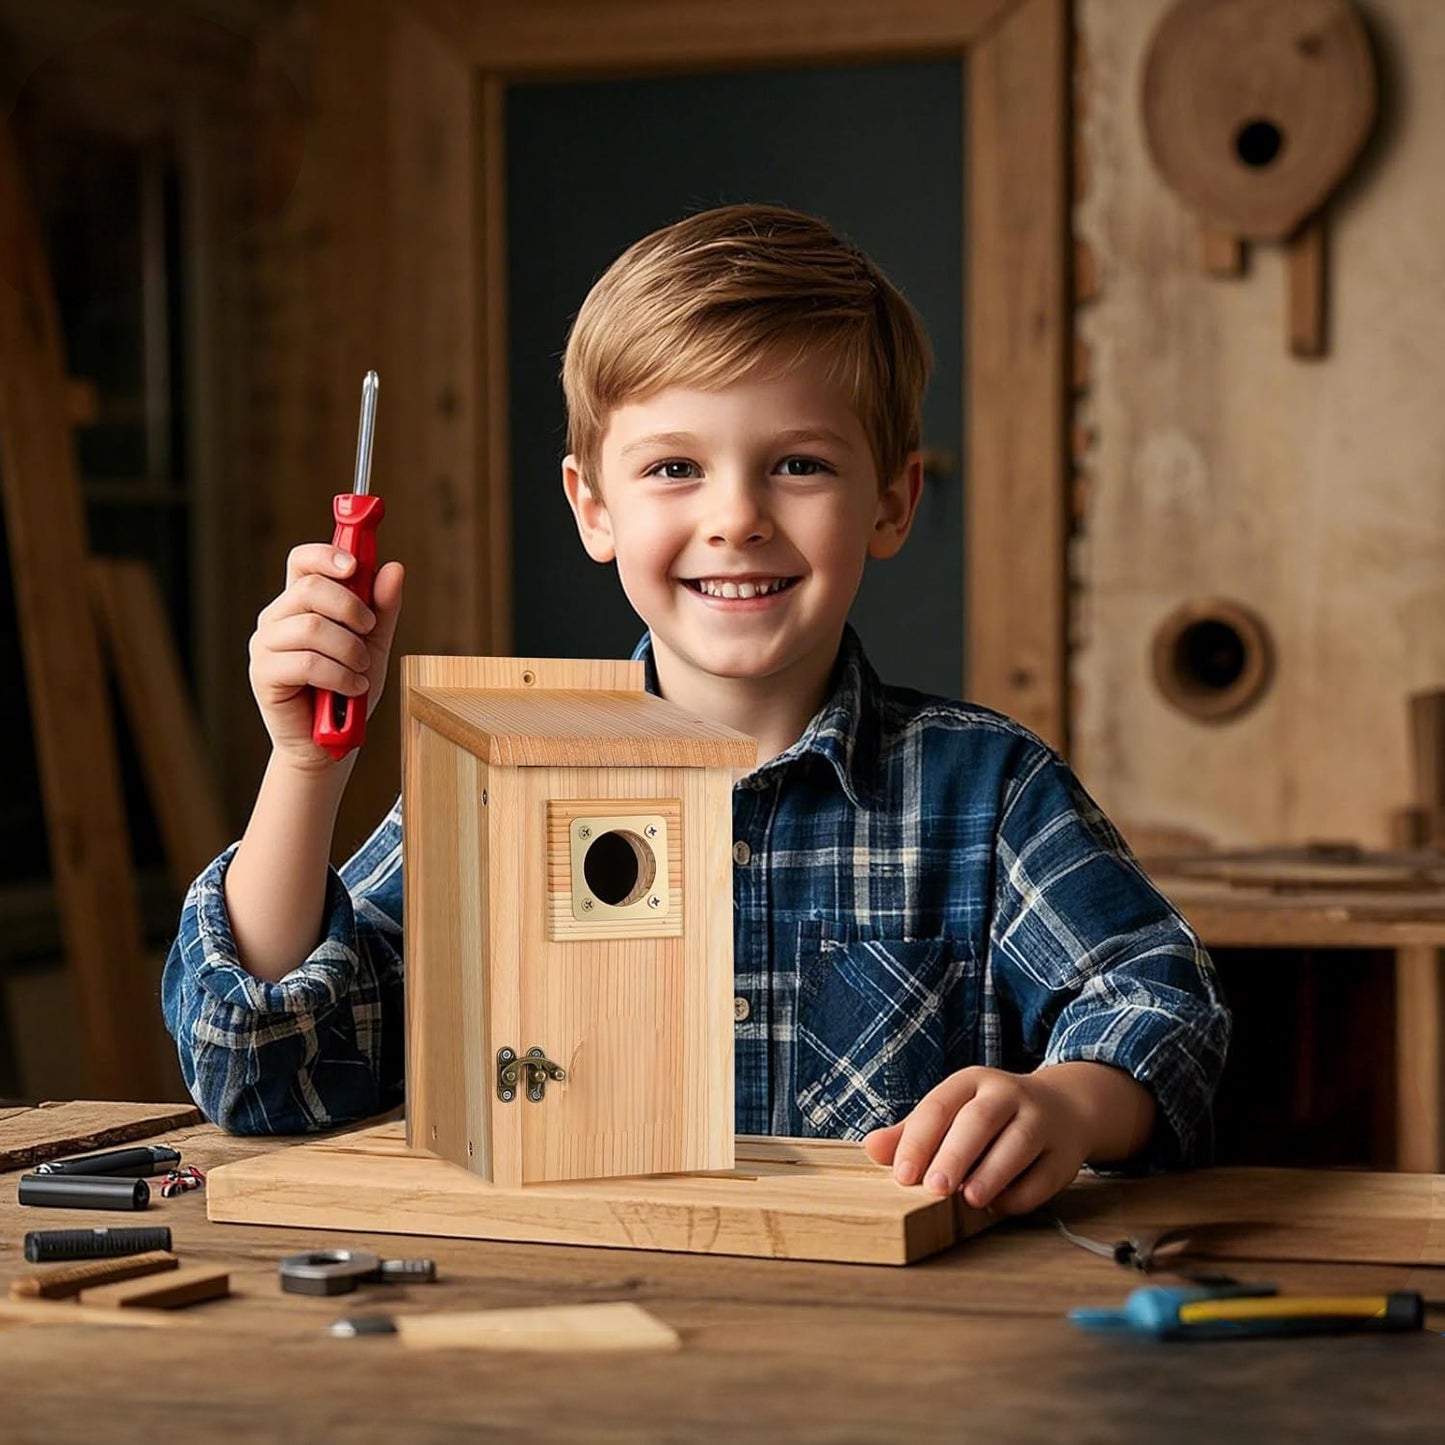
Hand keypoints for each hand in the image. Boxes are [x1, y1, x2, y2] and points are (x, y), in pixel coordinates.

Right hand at [248, 543, 404, 766]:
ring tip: (360, 671)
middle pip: (309, 588)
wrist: (330, 742)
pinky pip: (306, 662)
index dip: (327, 555)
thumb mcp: (374, 645)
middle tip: (369, 630)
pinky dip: (339, 675)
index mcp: (300, 603)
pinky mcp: (263, 674)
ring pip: (311, 626)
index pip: (302, 561)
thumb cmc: (348, 689)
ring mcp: (265, 645)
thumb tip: (393, 568)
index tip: (355, 566)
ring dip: (349, 650)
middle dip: (351, 608)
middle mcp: (277, 618)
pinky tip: (351, 687)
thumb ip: (383, 609)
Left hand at [861, 1065, 1093, 1215]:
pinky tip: (998, 1207)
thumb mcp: (950, 1113)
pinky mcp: (1065, 1152)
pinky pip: (1044, 1176)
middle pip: (980, 1120)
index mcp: (971, 1081)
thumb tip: (871, 1148)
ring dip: (992, 1173)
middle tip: (933, 1189)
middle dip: (955, 1155)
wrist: (1062, 1109)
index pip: (939, 1105)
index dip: (919, 1140)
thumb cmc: (987, 1117)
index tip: (901, 1175)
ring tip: (968, 1201)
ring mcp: (1041, 1120)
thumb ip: (910, 1132)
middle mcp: (1007, 1094)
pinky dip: (1021, 1195)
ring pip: (1018, 1143)